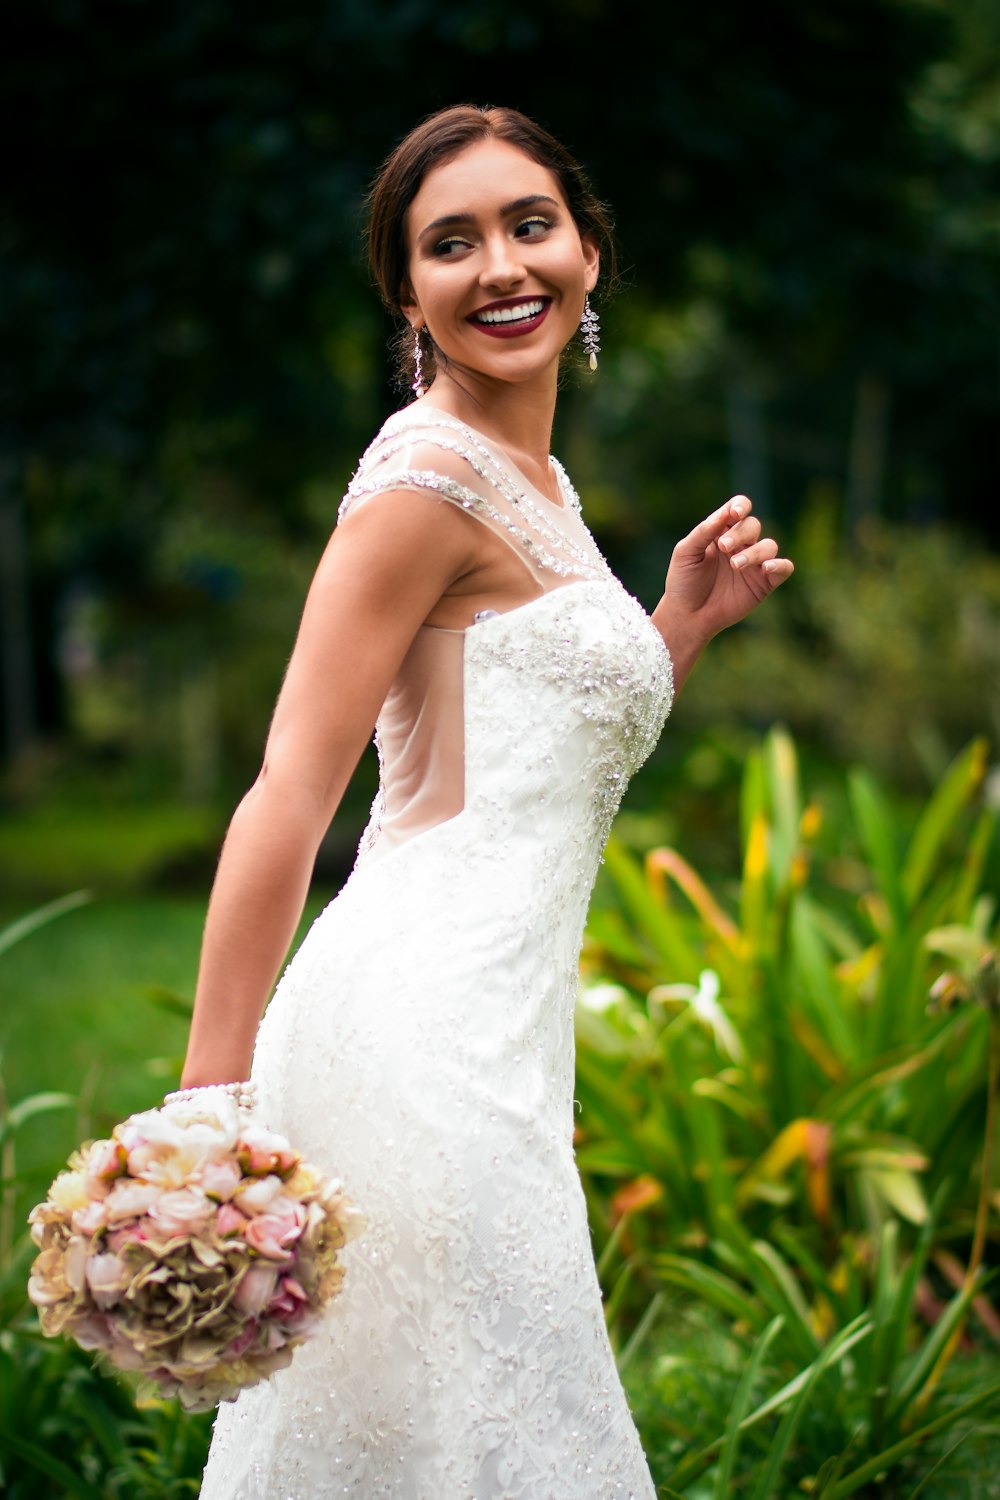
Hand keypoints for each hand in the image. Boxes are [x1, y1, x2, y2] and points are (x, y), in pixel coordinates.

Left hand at [653, 495, 792, 685]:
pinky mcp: (765, 583)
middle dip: (740, 533)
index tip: (734, 513)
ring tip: (735, 565)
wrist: (687, 615)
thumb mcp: (686, 552)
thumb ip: (705, 531)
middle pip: (753, 525)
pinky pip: (784, 568)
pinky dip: (780, 565)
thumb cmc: (684, 582)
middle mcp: (741, 544)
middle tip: (724, 547)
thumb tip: (726, 512)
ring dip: (755, 552)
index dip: (740, 506)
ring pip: (769, 545)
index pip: (738, 509)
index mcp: (721, 532)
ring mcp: (754, 564)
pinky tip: (766, 568)